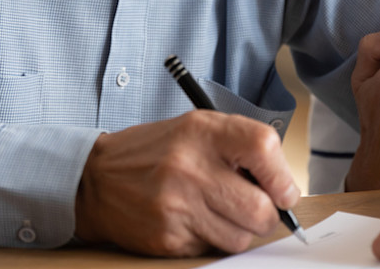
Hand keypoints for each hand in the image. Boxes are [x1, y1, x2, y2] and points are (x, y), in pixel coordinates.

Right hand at [74, 110, 298, 255]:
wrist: (96, 179)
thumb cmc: (156, 152)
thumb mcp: (197, 128)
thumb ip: (240, 146)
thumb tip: (283, 186)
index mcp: (202, 132)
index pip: (263, 148)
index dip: (282, 176)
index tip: (283, 190)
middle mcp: (189, 167)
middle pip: (260, 209)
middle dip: (267, 215)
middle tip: (256, 209)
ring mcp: (177, 206)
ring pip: (240, 238)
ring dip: (239, 232)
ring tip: (220, 213)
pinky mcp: (167, 238)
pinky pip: (212, 251)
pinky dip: (211, 241)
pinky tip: (194, 222)